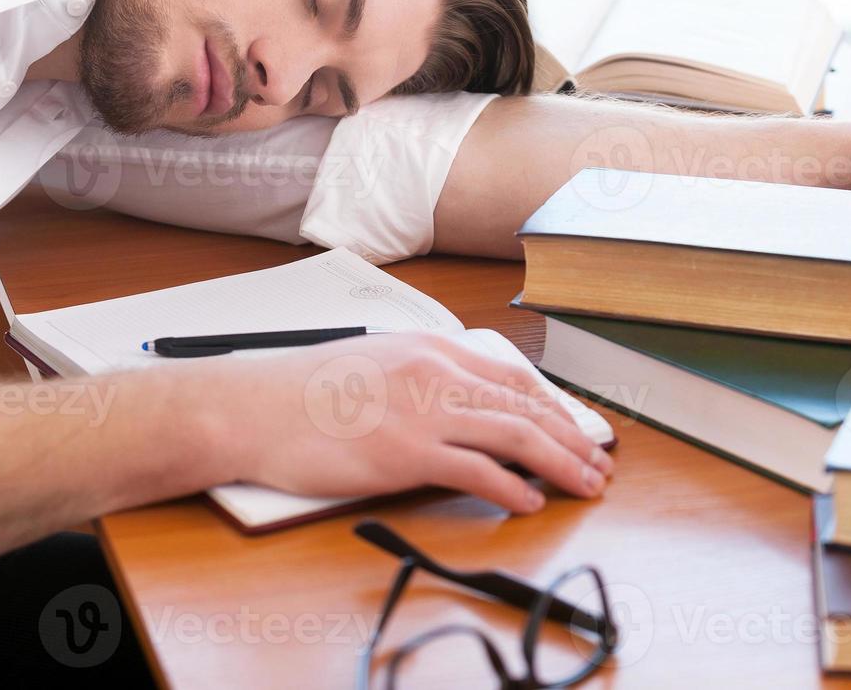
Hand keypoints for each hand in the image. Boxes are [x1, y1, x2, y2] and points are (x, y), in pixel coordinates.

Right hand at [207, 333, 612, 513]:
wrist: (252, 408)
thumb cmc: (301, 392)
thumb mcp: (374, 363)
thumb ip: (420, 379)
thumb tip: (457, 407)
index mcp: (429, 348)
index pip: (513, 376)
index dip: (554, 406)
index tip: (576, 428)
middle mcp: (435, 374)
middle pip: (525, 407)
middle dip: (572, 438)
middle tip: (598, 464)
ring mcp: (423, 412)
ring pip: (516, 436)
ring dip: (561, 464)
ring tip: (585, 484)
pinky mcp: (407, 453)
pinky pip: (478, 471)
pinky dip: (512, 488)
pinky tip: (530, 501)